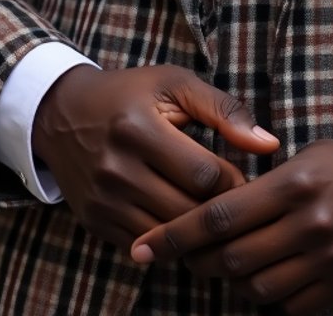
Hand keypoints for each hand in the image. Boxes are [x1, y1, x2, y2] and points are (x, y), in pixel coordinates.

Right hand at [31, 63, 278, 248]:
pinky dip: (170, 242)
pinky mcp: (96, 222)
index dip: (234, 181)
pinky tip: (184, 225)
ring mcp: (103, 200)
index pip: (204, 175)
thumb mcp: (175, 85)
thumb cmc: (130, 94)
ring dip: (198, 232)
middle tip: (238, 204)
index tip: (244, 177)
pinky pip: (146, 247)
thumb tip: (270, 144)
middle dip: (220, 211)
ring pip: (168, 236)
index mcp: (139, 128)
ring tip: (216, 218)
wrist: (62, 113)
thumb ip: (224, 111)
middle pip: (188, 211)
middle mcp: (116, 169)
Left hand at [130, 137, 332, 313]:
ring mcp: (328, 258)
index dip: (175, 235)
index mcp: (294, 182)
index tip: (143, 247)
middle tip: (186, 257)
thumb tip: (213, 209)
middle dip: (200, 262)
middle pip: (232, 258)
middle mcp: (309, 222)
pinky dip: (269, 297)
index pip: (219, 216)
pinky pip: (289, 306)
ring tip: (227, 265)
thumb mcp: (306, 157)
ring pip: (257, 288)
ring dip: (234, 281)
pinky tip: (266, 277)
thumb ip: (263, 183)